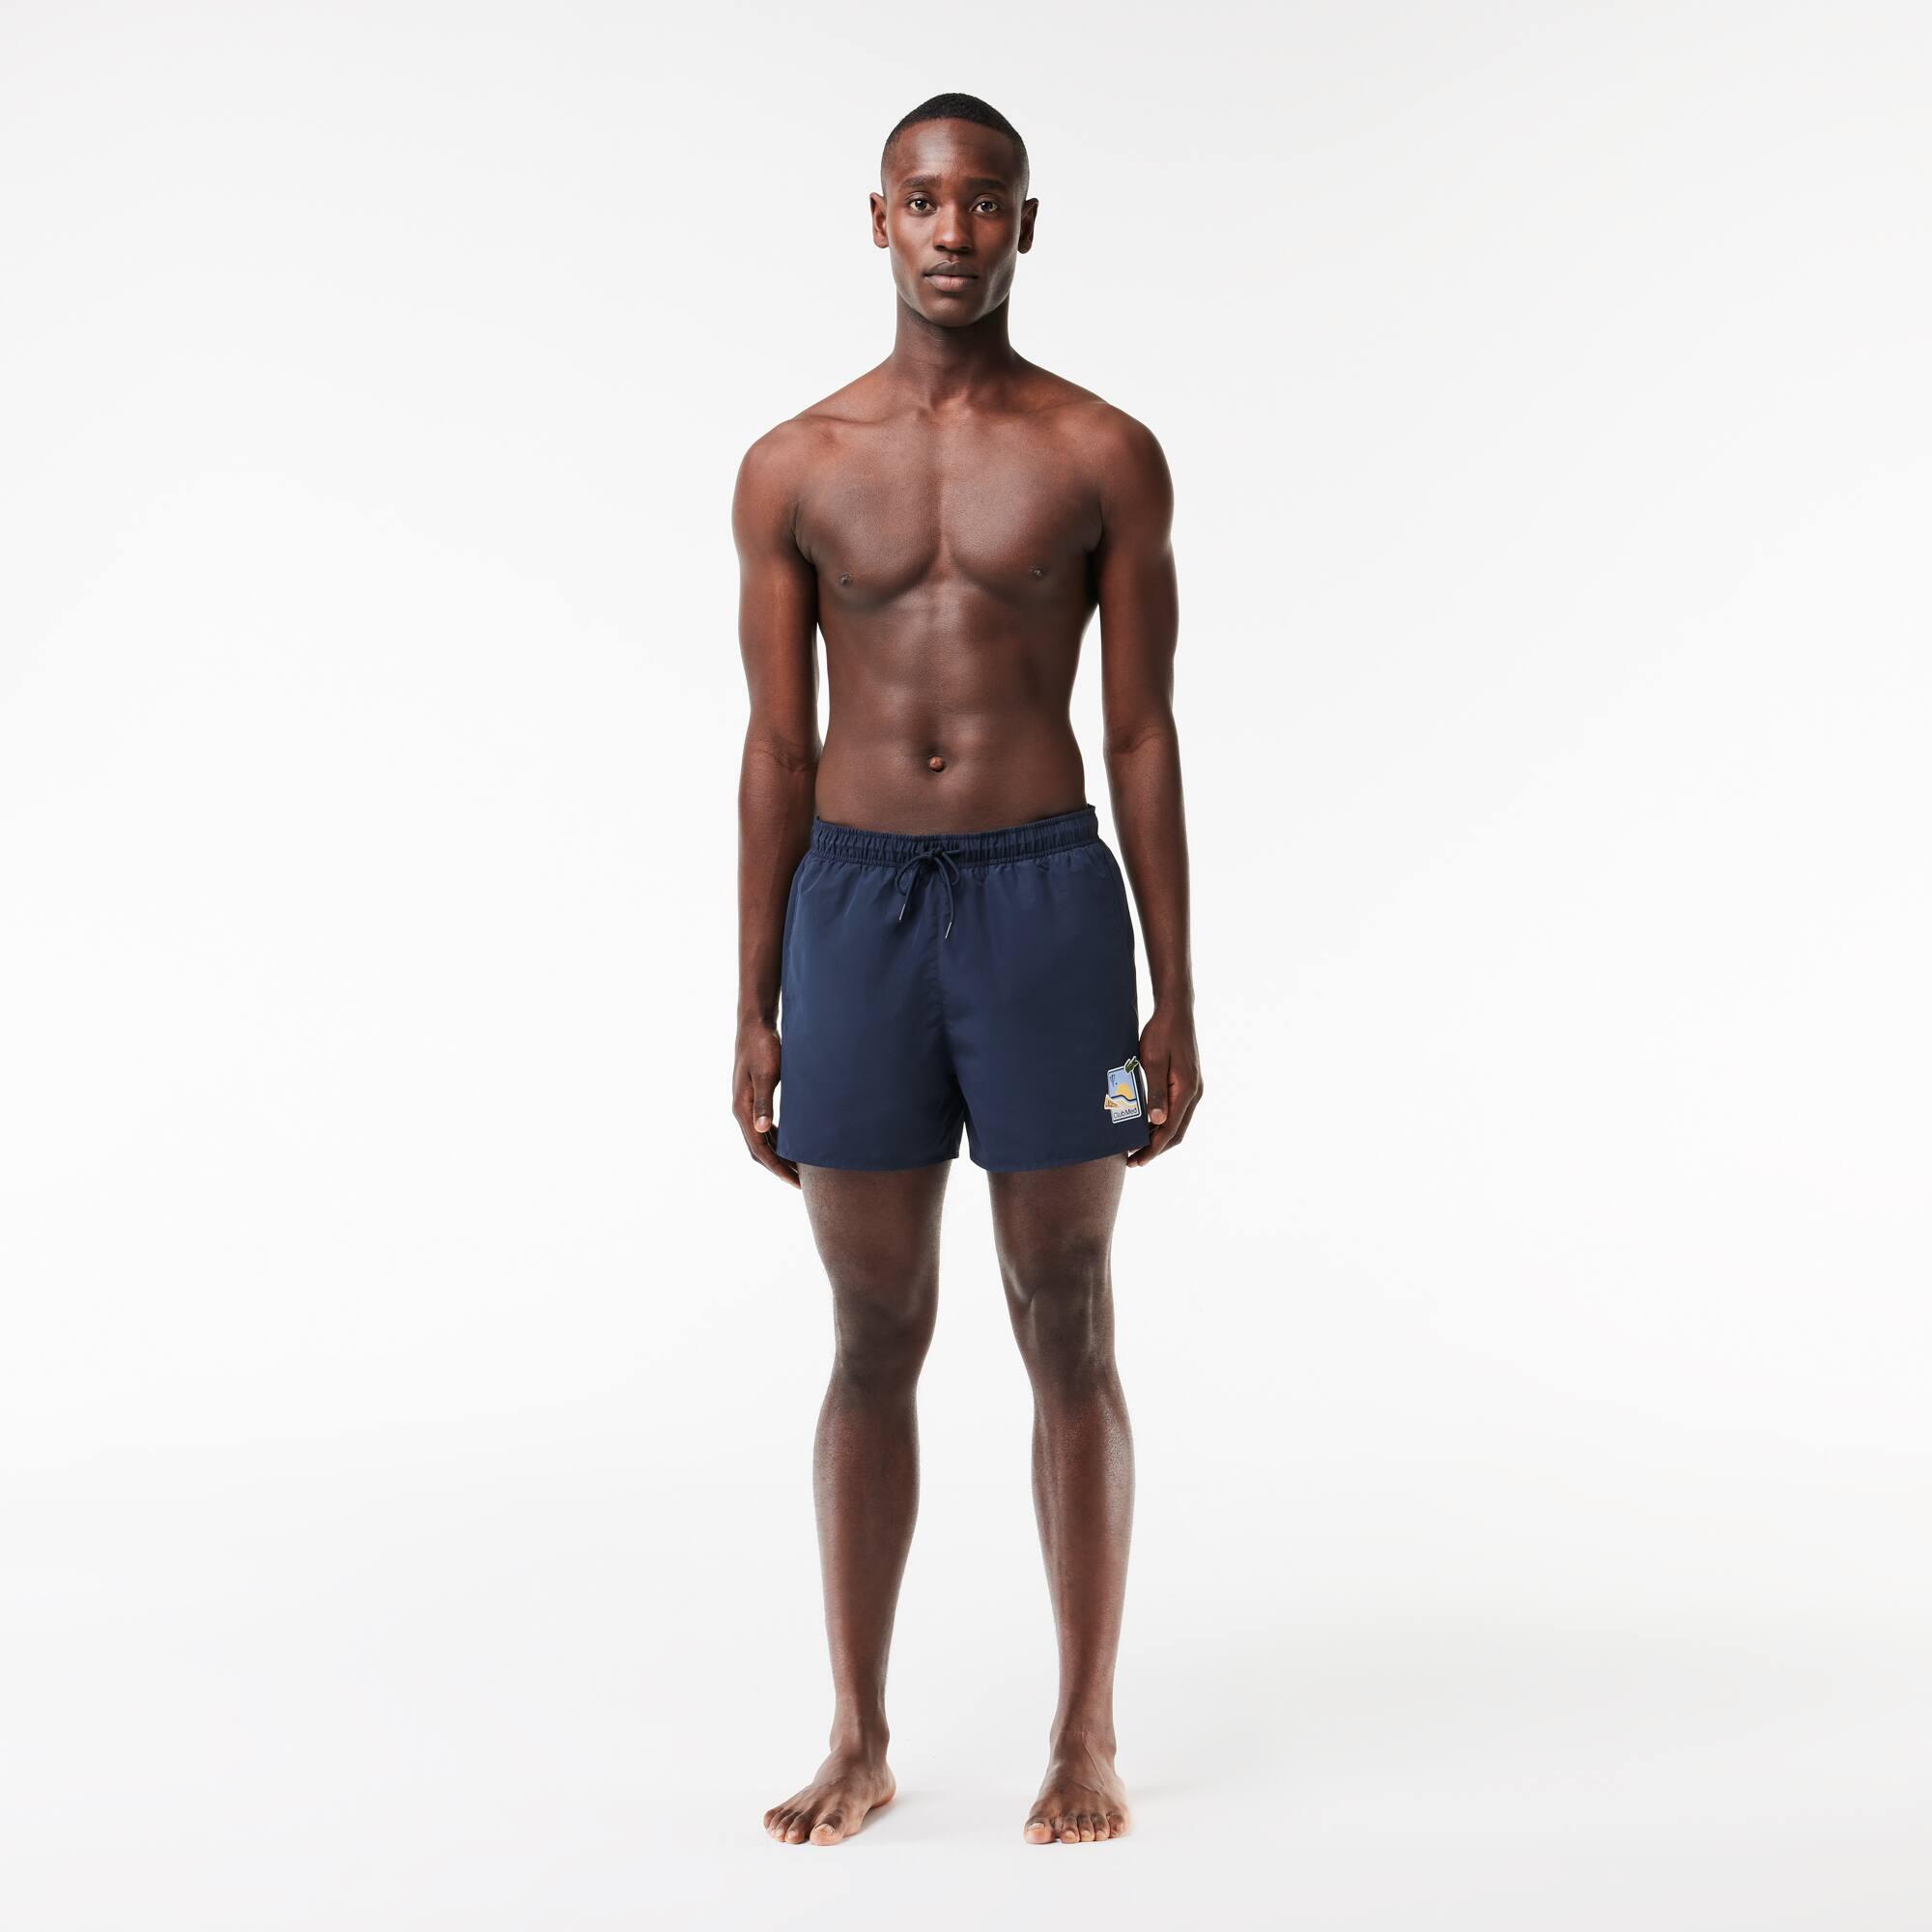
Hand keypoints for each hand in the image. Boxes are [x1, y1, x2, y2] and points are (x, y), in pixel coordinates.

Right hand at [732, 1018, 799, 1186]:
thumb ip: (764, 1101)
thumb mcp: (766, 1073)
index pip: (760, 1149)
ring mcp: (746, 1106)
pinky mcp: (754, 1098)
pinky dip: (778, 1140)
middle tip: (803, 1183)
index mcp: (743, 1109)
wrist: (755, 1025)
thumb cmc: (763, 1046)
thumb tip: (762, 1130)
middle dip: (779, 1168)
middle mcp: (742, 1111)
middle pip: (759, 1150)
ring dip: (779, 1156)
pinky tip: (792, 1143)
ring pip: (762, 1141)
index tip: (796, 1183)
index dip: (778, 1168)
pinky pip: (765, 1128)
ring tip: (801, 1168)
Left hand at [1125, 1005, 1201, 1166]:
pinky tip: (1146, 1126)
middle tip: (1133, 1161)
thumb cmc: (1161, 1033)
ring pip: (1178, 1124)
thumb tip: (1156, 1122)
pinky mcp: (1187, 1083)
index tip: (1136, 1161)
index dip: (1152, 1148)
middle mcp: (1194, 1093)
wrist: (1176, 1011)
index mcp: (1186, 1090)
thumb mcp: (1153, 1061)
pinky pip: (1177, 1112)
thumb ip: (1155, 1092)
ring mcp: (1193, 1089)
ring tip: (1137, 1148)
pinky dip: (1163, 1124)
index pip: (1169, 1130)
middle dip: (1155, 1149)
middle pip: (1176, 1132)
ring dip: (1159, 1138)